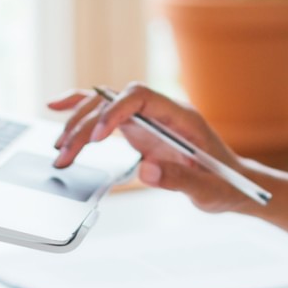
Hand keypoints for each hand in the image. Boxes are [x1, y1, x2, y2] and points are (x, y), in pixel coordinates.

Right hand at [48, 83, 259, 213]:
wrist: (231, 184)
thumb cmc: (225, 185)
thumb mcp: (208, 190)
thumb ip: (180, 180)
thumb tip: (146, 170)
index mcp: (181, 116)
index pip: (141, 97)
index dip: (114, 111)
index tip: (97, 138)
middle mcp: (162, 111)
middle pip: (114, 102)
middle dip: (85, 125)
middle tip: (64, 155)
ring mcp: (149, 118)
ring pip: (104, 107)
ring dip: (77, 125)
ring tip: (59, 153)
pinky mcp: (139, 129)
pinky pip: (106, 112)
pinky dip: (81, 108)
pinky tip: (56, 106)